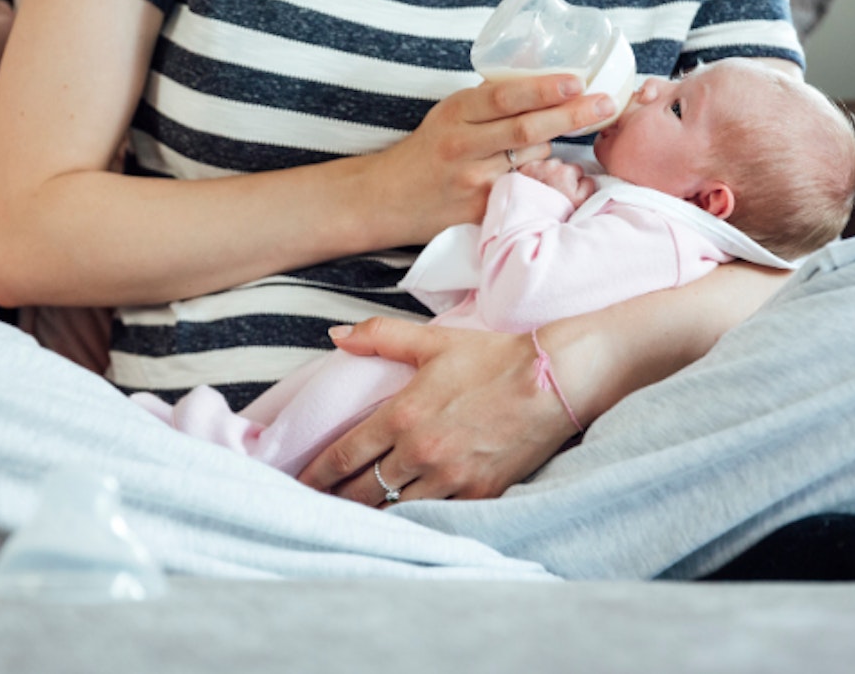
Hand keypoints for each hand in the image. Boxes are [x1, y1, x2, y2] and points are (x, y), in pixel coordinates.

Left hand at [296, 318, 582, 504]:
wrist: (554, 382)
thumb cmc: (492, 359)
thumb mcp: (432, 341)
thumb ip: (379, 338)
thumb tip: (336, 335)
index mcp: (402, 416)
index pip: (343, 456)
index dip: (316, 475)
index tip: (300, 483)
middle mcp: (420, 453)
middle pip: (362, 492)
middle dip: (336, 500)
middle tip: (318, 505)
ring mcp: (450, 478)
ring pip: (396, 509)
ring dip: (372, 513)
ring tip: (352, 516)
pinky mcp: (478, 494)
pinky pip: (435, 515)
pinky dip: (415, 516)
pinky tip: (402, 518)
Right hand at [362, 76, 617, 245]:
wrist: (387, 197)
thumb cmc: (429, 149)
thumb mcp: (451, 113)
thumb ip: (492, 102)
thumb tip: (551, 86)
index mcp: (457, 112)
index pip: (507, 97)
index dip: (544, 89)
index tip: (577, 81)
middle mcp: (463, 146)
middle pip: (528, 130)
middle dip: (573, 115)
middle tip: (607, 103)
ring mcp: (472, 181)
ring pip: (532, 159)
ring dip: (551, 149)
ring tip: (547, 144)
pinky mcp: (479, 209)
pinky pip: (525, 188)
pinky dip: (540, 177)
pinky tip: (543, 174)